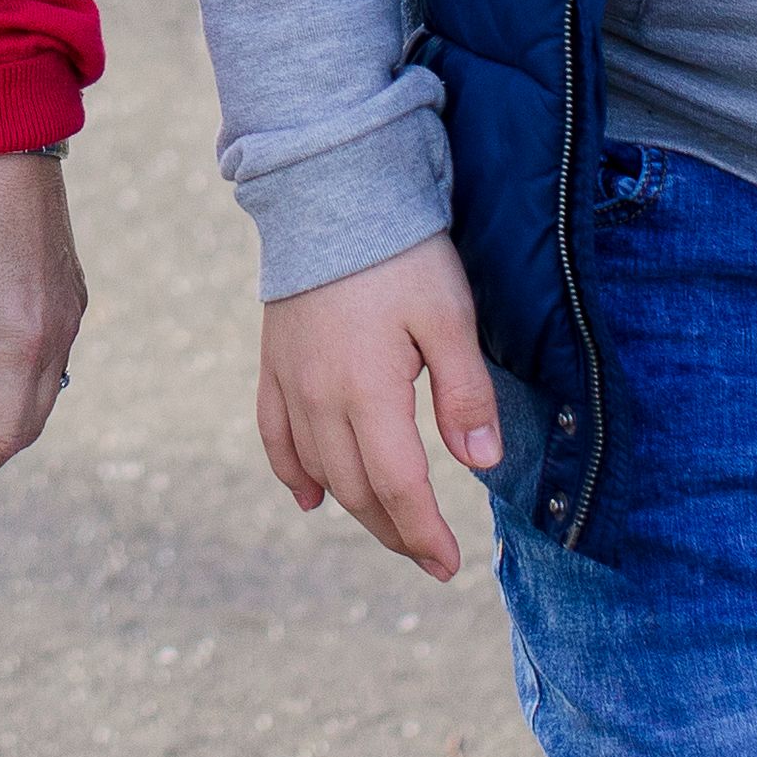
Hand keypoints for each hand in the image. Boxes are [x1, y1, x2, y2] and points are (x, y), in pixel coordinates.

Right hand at [253, 236, 496, 582]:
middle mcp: (319, 399)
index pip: (399, 487)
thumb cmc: (400, 252)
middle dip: (395, 531)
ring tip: (390, 529)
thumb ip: (464, 392)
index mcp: (367, 393)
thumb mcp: (449, 317)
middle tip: (429, 556)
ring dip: (354, 508)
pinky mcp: (274, 362)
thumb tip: (482, 463)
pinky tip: (312, 499)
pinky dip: (293, 472)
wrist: (329, 192)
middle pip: (357, 489)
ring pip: (319, 469)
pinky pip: (275, 434)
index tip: (448, 565)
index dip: (423, 533)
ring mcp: (290, 382)